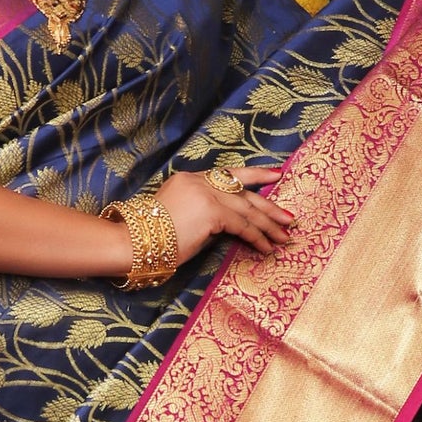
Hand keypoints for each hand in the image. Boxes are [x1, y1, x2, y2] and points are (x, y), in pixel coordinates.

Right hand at [154, 166, 297, 264]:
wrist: (132, 241)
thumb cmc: (150, 238)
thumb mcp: (180, 218)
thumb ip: (204, 215)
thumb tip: (226, 226)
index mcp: (190, 179)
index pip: (229, 174)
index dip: (255, 175)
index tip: (276, 175)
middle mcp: (199, 181)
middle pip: (243, 191)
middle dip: (269, 205)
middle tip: (289, 217)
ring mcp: (205, 194)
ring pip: (246, 208)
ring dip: (268, 225)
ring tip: (284, 237)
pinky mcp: (210, 211)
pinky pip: (241, 225)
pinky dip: (256, 237)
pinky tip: (266, 247)